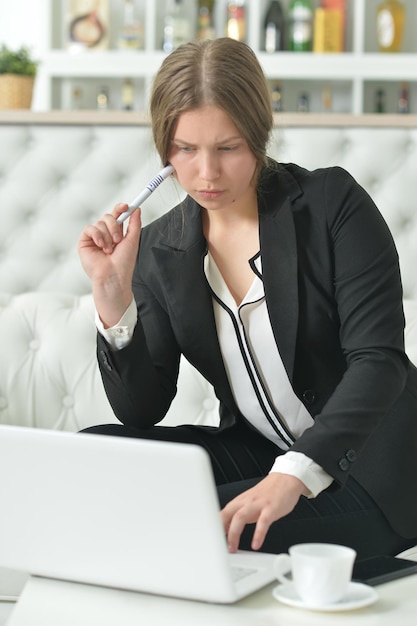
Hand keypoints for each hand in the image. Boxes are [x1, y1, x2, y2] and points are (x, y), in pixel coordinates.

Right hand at [78, 204, 141, 325]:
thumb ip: (134, 223)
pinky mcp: (84, 241)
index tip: (126, 206)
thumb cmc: (124, 263)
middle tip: (118, 240)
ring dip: (107, 235)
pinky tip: (101, 246)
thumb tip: (137, 208)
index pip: (117, 215)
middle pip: (108, 216)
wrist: (113, 276)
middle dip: (115, 226)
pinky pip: (90, 228)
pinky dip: (97, 236)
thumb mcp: (132, 240)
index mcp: (117, 233)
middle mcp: (105, 234)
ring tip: (109, 250)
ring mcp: (95, 237)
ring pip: (100, 222)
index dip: (120, 209)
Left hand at [220, 473, 306, 552]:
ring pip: (240, 517)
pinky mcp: (271, 508)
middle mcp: (246, 502)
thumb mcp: (248, 503)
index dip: (213, 528)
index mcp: (239, 502)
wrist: (285, 479)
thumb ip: (237, 515)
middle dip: (220, 531)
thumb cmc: (267, 493)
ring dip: (234, 534)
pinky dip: (258, 534)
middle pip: (226, 514)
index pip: (221, 514)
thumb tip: (225, 530)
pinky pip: (263, 522)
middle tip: (219, 547)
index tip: (210, 542)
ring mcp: (258, 504)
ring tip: (233, 548)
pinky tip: (256, 544)